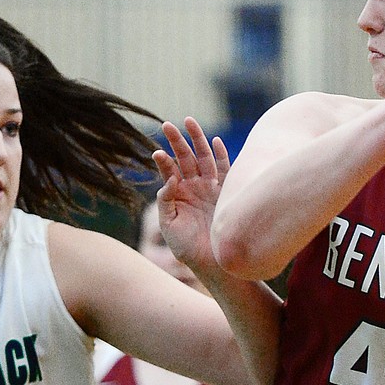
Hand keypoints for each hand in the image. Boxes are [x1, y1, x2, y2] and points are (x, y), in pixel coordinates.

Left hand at [153, 116, 228, 275]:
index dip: (163, 160)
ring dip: (197, 140)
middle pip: (185, 158)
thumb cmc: (188, 248)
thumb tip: (168, 180)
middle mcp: (194, 187)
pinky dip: (222, 155)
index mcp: (178, 194)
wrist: (214, 263)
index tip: (156, 153)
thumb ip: (165, 201)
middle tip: (167, 125)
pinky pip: (226, 170)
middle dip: (177, 141)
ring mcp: (212, 188)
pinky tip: (215, 141)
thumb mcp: (169, 225)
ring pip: (204, 158)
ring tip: (188, 121)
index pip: (169, 171)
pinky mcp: (228, 192)